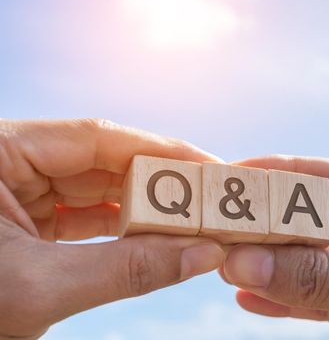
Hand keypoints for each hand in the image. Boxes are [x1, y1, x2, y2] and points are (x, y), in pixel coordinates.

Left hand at [0, 119, 224, 338]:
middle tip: (211, 201)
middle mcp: (8, 162)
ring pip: (97, 191)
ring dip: (146, 210)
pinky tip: (157, 240)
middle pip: (102, 162)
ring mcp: (16, 192)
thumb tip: (205, 255)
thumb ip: (128, 270)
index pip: (96, 137)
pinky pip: (84, 218)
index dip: (160, 151)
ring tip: (193, 222)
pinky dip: (123, 232)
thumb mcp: (38, 289)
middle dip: (159, 185)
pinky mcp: (24, 223)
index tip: (210, 168)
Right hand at [222, 155, 328, 338]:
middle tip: (224, 225)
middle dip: (275, 227)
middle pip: (325, 224)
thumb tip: (247, 262)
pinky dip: (290, 303)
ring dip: (275, 266)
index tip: (243, 173)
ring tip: (227, 262)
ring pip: (321, 267)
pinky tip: (252, 298)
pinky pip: (327, 305)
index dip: (292, 175)